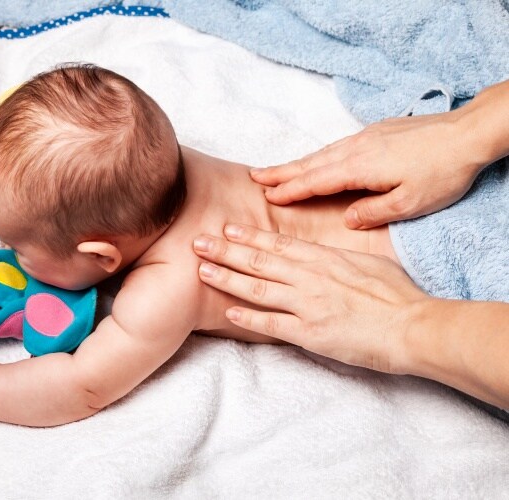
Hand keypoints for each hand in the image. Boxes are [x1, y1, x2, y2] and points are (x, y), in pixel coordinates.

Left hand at [193, 224, 428, 373]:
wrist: (412, 326)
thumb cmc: (397, 294)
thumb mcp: (367, 263)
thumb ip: (337, 257)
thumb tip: (322, 252)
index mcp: (324, 258)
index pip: (278, 244)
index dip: (249, 235)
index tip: (226, 226)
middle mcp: (310, 278)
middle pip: (259, 261)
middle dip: (226, 250)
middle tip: (198, 241)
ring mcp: (308, 305)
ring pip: (258, 288)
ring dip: (227, 278)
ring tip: (203, 269)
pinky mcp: (310, 334)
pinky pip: (272, 324)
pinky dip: (248, 317)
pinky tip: (227, 310)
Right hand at [252, 110, 486, 228]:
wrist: (468, 134)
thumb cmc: (442, 171)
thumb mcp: (410, 204)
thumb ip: (373, 213)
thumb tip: (347, 219)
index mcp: (360, 168)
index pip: (316, 181)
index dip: (291, 189)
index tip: (268, 195)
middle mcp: (356, 149)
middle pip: (311, 162)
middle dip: (281, 171)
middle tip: (255, 176)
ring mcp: (366, 137)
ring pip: (322, 152)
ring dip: (297, 163)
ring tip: (276, 170)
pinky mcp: (376, 131)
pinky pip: (337, 146)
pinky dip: (318, 156)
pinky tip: (316, 161)